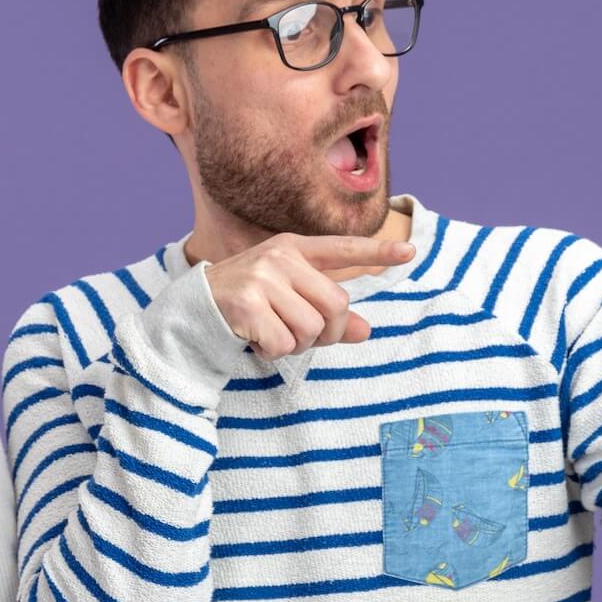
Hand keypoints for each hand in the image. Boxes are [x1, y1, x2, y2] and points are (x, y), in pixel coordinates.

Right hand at [205, 234, 415, 361]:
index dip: (377, 252)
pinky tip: (254, 340)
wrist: (191, 310)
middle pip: (336, 305)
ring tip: (270, 333)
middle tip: (301, 337)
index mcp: (294, 248)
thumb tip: (367, 331)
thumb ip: (328, 314)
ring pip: (310, 329)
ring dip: (295, 344)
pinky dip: (273, 353)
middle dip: (326, 332)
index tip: (410, 251)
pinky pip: (283, 344)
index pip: (343, 249)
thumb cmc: (247, 305)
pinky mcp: (247, 303)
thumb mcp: (288, 300)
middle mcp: (280, 256)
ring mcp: (262, 277)